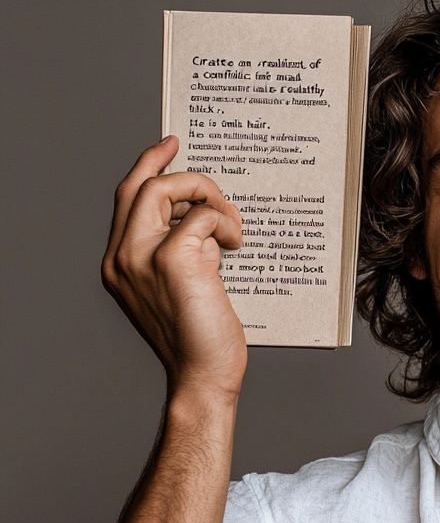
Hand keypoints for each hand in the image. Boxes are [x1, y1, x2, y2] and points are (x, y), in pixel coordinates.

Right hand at [101, 137, 245, 400]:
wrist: (203, 375)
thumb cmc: (200, 338)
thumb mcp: (182, 286)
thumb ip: (181, 251)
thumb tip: (202, 220)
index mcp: (120, 263)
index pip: (126, 199)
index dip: (148, 166)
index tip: (168, 147)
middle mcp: (123, 257)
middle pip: (141, 185)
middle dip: (179, 171)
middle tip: (202, 167)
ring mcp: (144, 256)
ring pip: (168, 189)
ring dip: (209, 197)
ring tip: (231, 228)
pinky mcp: (174, 259)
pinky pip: (203, 215)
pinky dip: (225, 223)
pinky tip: (237, 245)